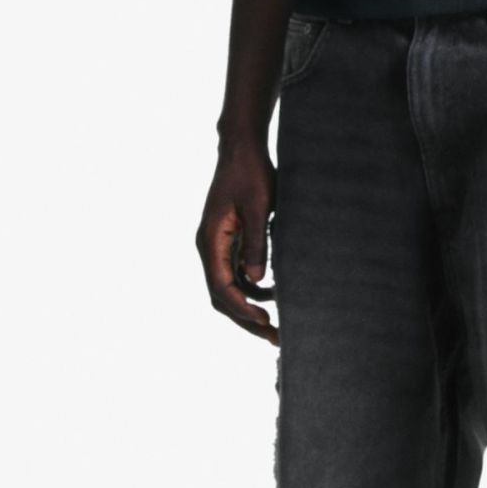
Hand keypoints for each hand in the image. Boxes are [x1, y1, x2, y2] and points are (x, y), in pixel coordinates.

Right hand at [198, 137, 278, 341]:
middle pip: (222, 295)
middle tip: (275, 338)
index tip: (266, 323)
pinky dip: (253, 289)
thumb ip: (256, 245)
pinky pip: (236, 274)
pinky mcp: (229, 242)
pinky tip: (275, 293)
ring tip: (277, 324)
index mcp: (210, 240)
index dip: (242, 309)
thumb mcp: (258, 208)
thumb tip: (256, 282)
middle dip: (246, 319)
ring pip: (229, 288)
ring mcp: (218, 246)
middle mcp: (209, 247)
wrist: (242, 149)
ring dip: (250, 307)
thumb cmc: (250, 173)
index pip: (221, 287)